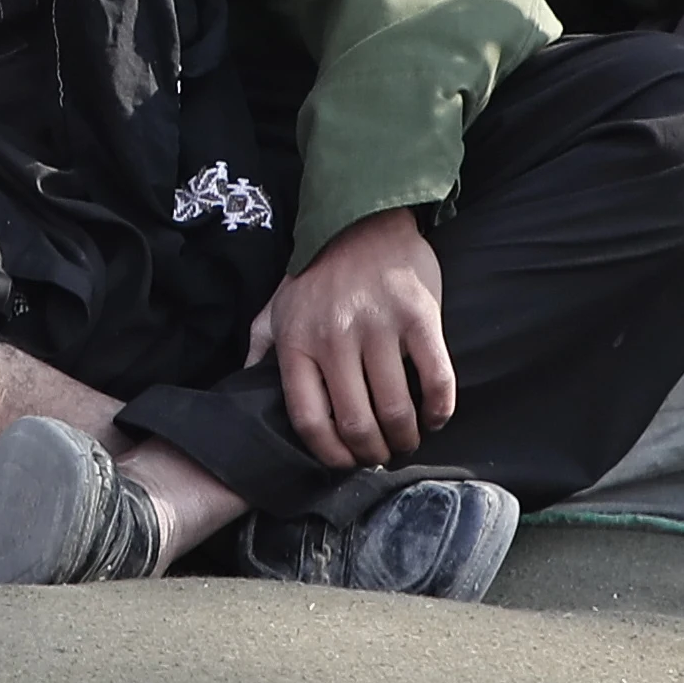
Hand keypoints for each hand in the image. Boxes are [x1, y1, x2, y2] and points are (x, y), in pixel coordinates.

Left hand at [244, 208, 453, 466]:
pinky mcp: (419, 318)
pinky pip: (436, 378)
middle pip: (355, 423)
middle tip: (380, 456)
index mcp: (297, 344)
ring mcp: (379, 329)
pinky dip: (440, 409)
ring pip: (395, 408)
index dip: (328, 453)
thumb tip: (243, 388)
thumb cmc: (317, 273)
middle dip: (371, 452)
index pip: (309, 419)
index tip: (344, 462)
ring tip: (407, 441)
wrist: (362, 220)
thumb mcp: (276, 309)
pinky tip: (436, 417)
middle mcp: (335, 340)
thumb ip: (260, 349)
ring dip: (405, 437)